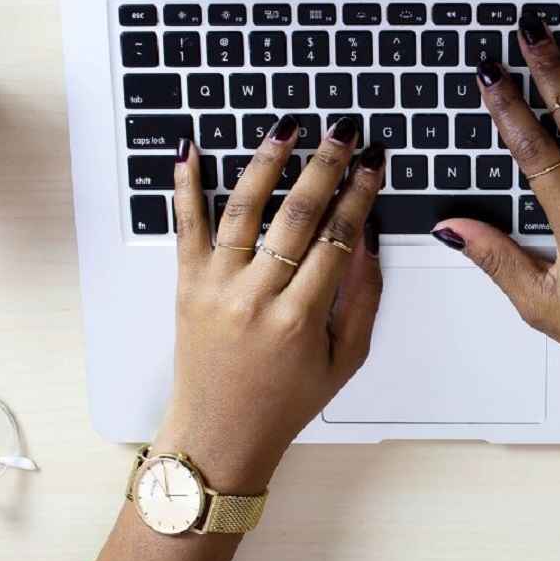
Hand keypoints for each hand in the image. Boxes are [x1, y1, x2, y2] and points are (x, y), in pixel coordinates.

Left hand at [156, 116, 386, 490]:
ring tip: (288, 127)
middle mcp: (255, 296)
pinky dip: (184, 184)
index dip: (361, 193)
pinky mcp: (186, 284)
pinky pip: (184, 225)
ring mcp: (215, 286)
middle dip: (326, 164)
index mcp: (300, 317)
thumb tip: (367, 236)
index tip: (375, 162)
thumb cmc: (285, 402)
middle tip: (344, 131)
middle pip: (296, 213)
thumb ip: (362, 297)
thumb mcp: (345, 359)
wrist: (219, 434)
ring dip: (267, 161)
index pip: (337, 236)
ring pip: (242, 208)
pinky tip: (190, 149)